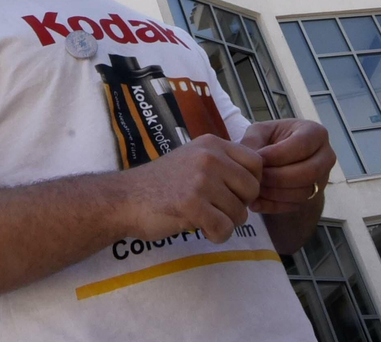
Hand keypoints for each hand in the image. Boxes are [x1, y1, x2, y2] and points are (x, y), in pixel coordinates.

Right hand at [119, 135, 263, 242]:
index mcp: (212, 144)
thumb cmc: (160, 183)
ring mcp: (200, 181)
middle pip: (252, 189)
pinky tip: (200, 229)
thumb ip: (221, 163)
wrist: (124, 198)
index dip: (250, 183)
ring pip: (239, 213)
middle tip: (218, 209)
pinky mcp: (192, 205)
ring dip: (226, 223)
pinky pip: (224, 229)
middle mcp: (209, 158)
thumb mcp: (192, 158)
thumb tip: (255, 178)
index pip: (256, 163)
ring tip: (204, 218)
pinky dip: (216, 236)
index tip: (233, 193)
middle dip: (240, 206)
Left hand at [239, 120, 334, 213]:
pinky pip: (295, 205)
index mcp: (315, 133)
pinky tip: (255, 202)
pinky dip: (273, 205)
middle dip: (278, 177)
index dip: (278, 154)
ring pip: (303, 192)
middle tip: (257, 177)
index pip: (302, 145)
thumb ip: (253, 141)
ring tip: (254, 188)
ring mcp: (322, 179)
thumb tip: (252, 160)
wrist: (279, 157)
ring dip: (275, 193)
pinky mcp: (313, 196)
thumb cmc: (271, 139)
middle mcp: (326, 157)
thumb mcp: (260, 132)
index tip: (258, 159)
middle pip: (308, 172)